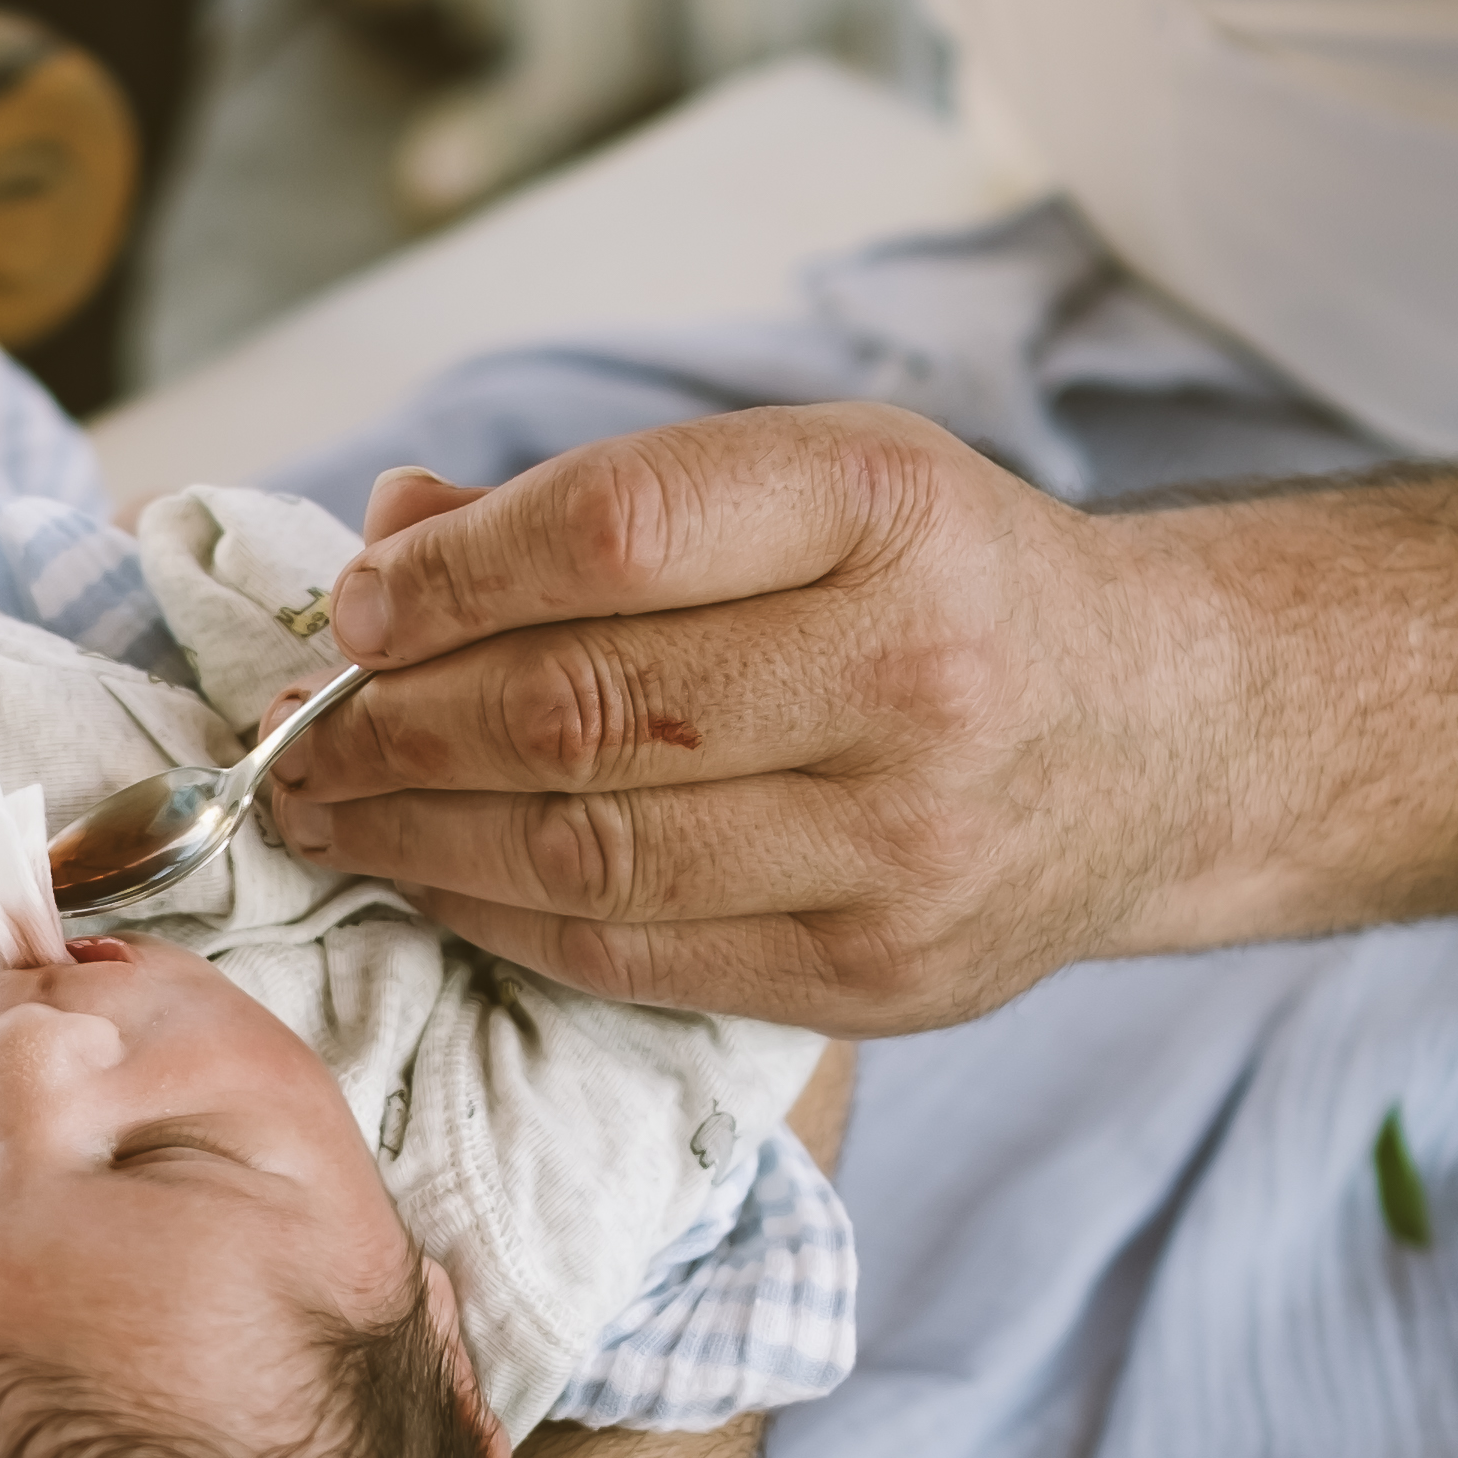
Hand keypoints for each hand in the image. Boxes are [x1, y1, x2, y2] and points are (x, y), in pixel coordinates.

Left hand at [267, 408, 1239, 1036]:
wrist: (1161, 738)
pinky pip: (633, 952)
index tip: (354, 606)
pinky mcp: (878, 975)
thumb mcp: (813, 483)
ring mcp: (904, 844)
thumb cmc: (945, 588)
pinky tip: (431, 877)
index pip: (616, 530)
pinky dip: (500, 917)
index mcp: (889, 507)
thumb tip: (388, 538)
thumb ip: (599, 506)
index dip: (450, 576)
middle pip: (582, 706)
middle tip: (297, 728)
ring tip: (326, 808)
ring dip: (417, 834)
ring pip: (588, 848)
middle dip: (396, 722)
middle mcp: (914, 676)